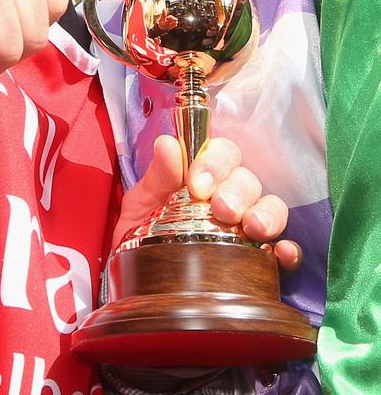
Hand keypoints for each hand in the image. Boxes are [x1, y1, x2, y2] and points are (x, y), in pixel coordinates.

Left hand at [113, 135, 300, 272]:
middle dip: (237, 191)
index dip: (215, 163)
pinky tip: (282, 253)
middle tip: (222, 209)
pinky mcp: (264, 262)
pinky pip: (287, 252)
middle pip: (248, 180)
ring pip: (273, 208)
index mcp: (205, 175)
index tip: (196, 183)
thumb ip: (158, 176)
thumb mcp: (143, 203)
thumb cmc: (144, 234)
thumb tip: (168, 144)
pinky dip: (289, 250)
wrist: (141, 285)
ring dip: (266, 214)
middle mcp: (232, 196)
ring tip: (253, 228)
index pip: (224, 153)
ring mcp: (250, 228)